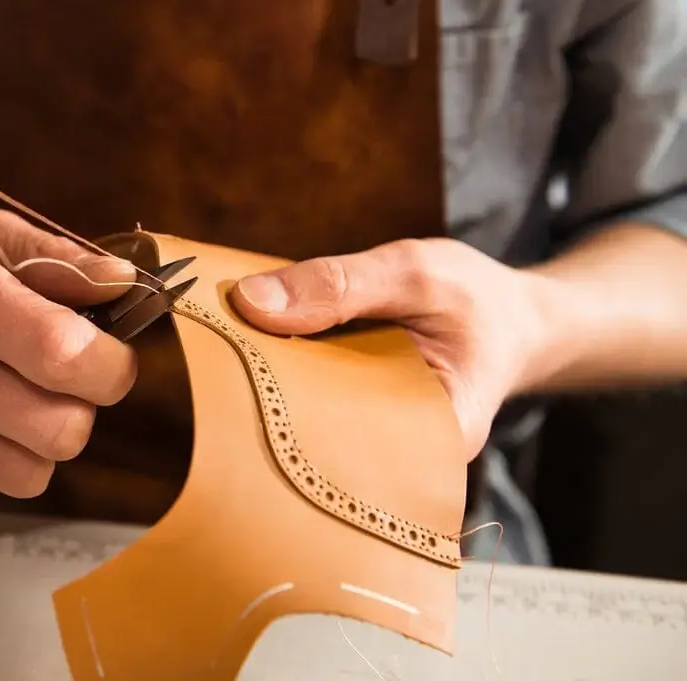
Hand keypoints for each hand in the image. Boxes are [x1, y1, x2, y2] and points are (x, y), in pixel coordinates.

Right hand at [0, 209, 138, 502]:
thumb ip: (61, 259)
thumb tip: (120, 280)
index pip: (53, 348)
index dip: (104, 360)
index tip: (109, 352)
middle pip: (55, 426)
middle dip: (80, 401)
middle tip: (65, 373)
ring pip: (33, 470)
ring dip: (44, 435)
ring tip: (23, 391)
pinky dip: (9, 460)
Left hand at [230, 238, 555, 459]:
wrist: (511, 317)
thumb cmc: (477, 299)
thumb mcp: (415, 272)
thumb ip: (340, 284)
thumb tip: (251, 301)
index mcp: (437, 436)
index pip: (346, 444)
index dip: (287, 415)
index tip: (236, 381)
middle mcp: (403, 455)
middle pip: (317, 437)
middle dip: (266, 401)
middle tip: (216, 366)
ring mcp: (376, 441)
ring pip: (306, 420)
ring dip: (267, 385)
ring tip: (224, 358)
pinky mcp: (353, 417)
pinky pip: (308, 401)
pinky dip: (282, 374)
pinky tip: (249, 353)